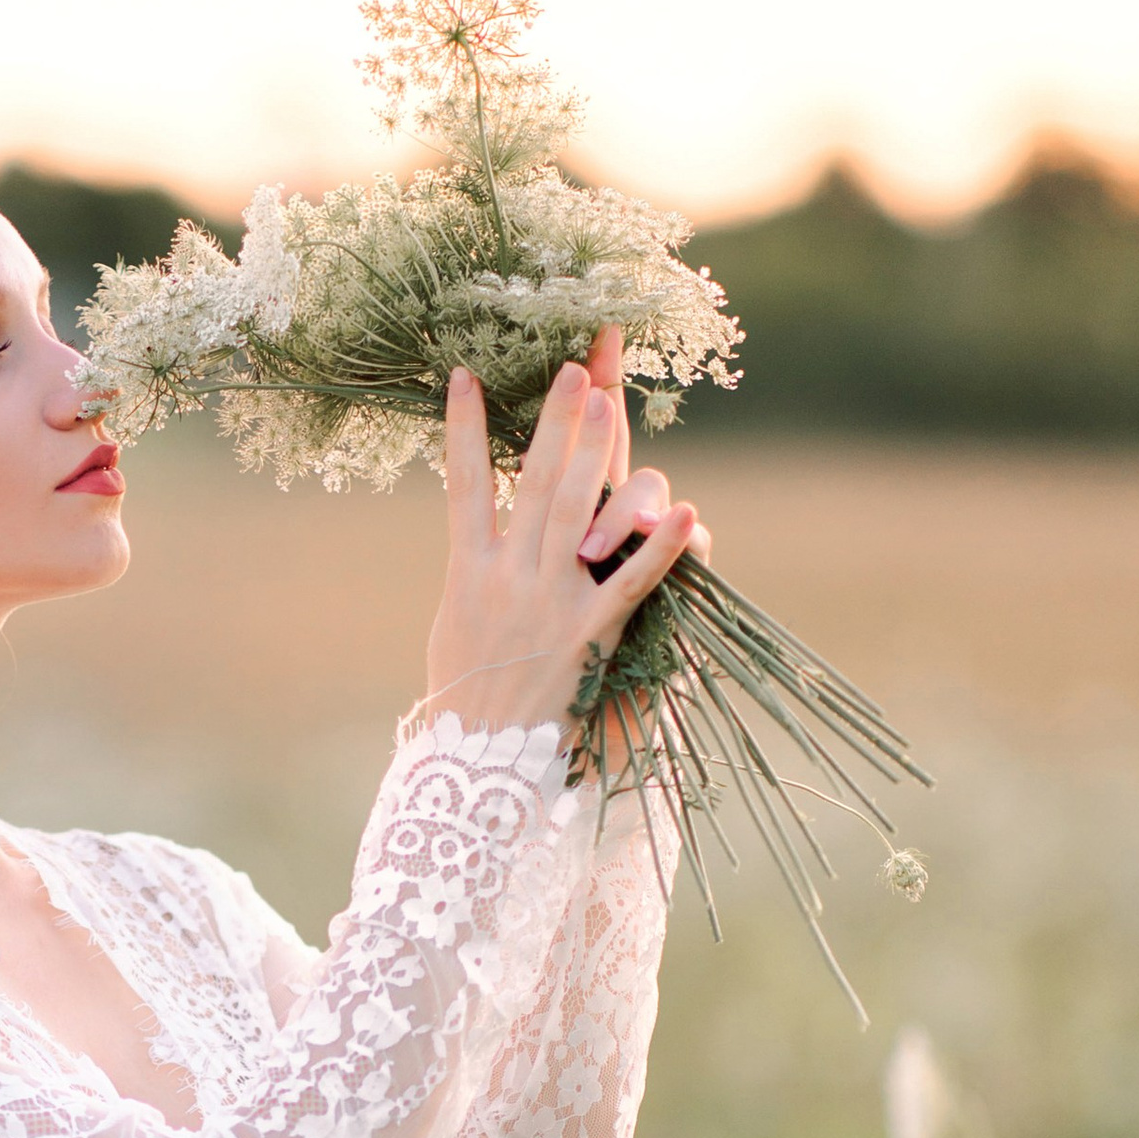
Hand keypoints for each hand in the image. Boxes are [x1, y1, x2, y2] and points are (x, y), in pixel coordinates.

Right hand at [418, 327, 709, 743]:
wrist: (478, 769)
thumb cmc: (464, 705)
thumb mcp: (453, 632)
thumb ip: (470, 581)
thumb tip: (477, 543)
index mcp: (466, 574)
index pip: (463, 485)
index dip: (465, 429)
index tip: (465, 375)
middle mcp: (506, 578)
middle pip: (532, 482)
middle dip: (553, 421)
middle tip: (570, 368)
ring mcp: (548, 603)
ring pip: (573, 512)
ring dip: (593, 452)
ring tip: (605, 401)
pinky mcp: (588, 636)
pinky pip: (630, 584)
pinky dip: (658, 548)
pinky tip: (685, 512)